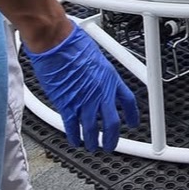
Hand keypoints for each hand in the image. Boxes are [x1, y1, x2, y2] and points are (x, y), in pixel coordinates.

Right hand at [25, 22, 139, 150]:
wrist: (56, 43)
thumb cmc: (73, 43)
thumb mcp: (96, 55)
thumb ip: (99, 72)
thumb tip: (98, 76)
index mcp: (110, 77)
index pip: (127, 101)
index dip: (131, 114)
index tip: (132, 122)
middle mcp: (100, 92)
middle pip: (112, 124)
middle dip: (112, 138)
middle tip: (111, 145)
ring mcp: (84, 100)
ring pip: (92, 130)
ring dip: (92, 141)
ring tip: (92, 146)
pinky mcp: (67, 105)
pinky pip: (73, 127)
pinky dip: (74, 136)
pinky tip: (75, 140)